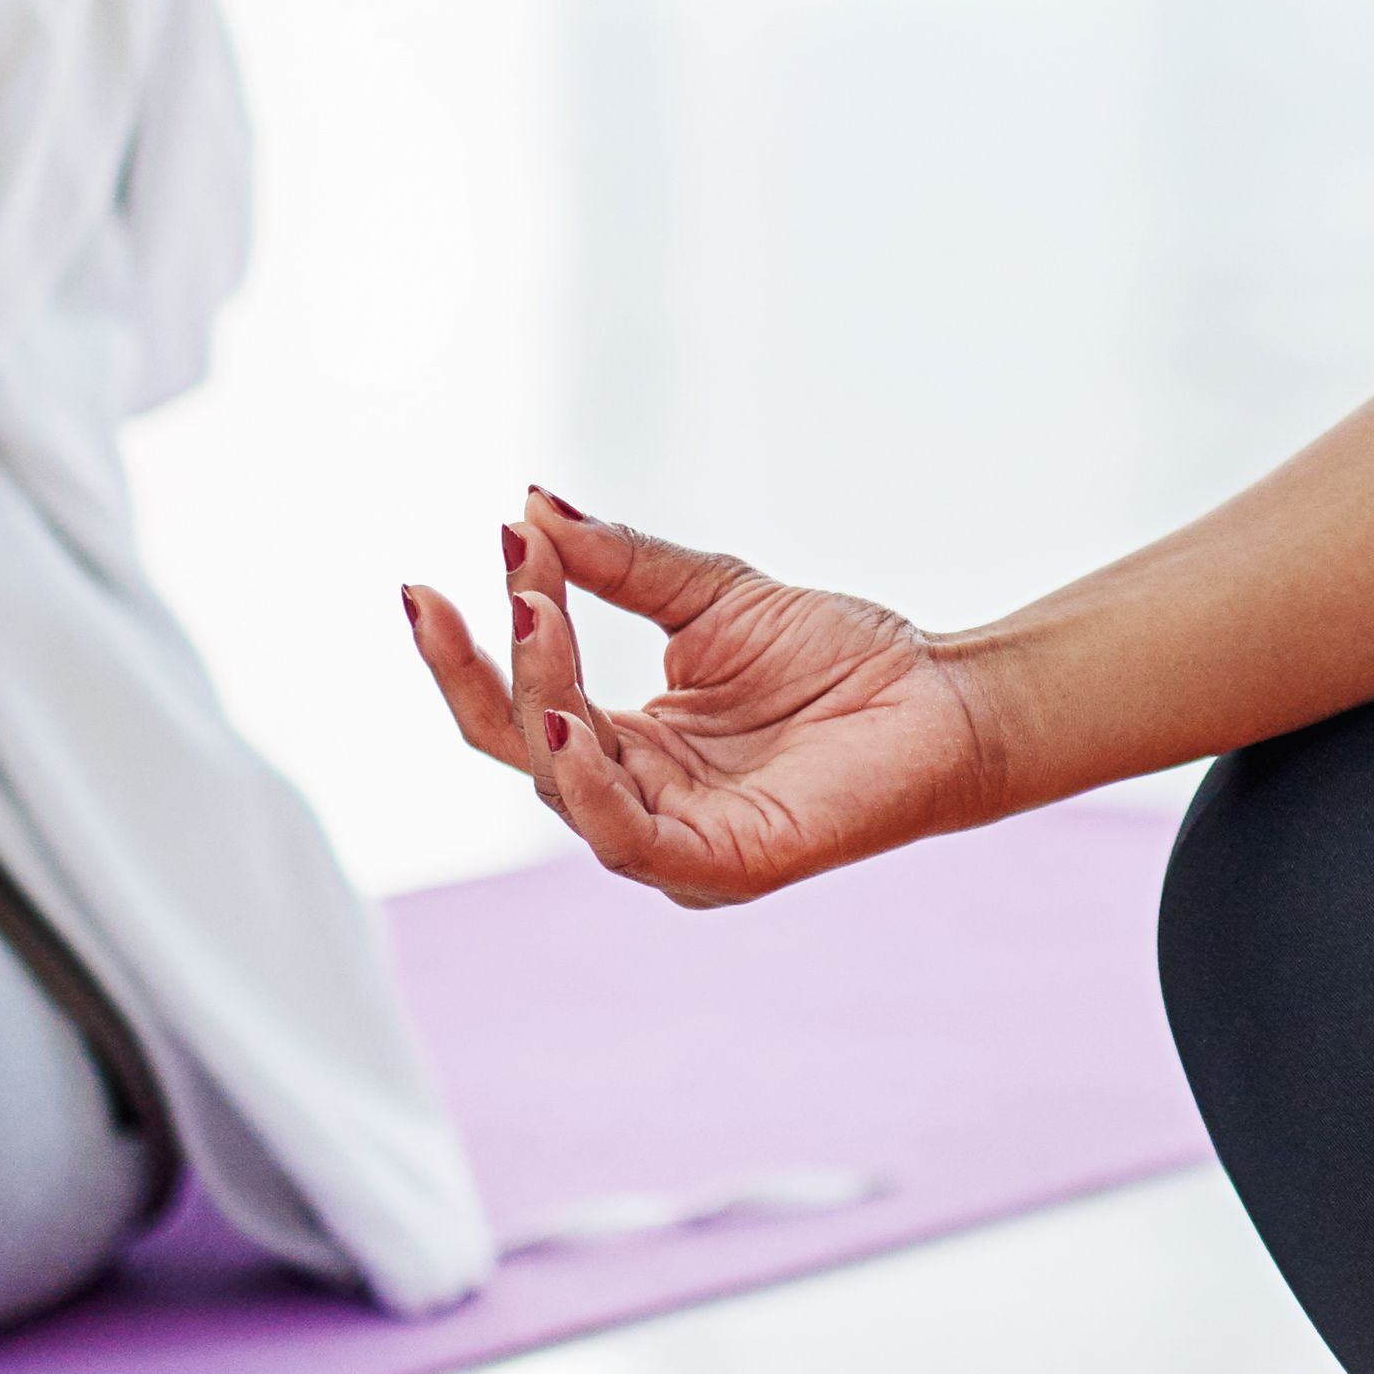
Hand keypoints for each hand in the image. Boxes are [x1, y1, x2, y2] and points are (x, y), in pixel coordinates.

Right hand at [402, 492, 1008, 907]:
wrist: (944, 696)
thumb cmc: (842, 657)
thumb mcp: (712, 595)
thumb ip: (619, 562)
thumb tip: (528, 506)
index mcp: (627, 747)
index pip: (518, 709)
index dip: (467, 653)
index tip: (429, 582)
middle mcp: (636, 803)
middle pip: (523, 746)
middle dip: (496, 665)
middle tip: (500, 581)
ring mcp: (674, 844)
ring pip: (566, 788)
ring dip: (541, 702)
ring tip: (535, 623)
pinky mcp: (723, 867)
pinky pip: (629, 840)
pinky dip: (589, 785)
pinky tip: (571, 720)